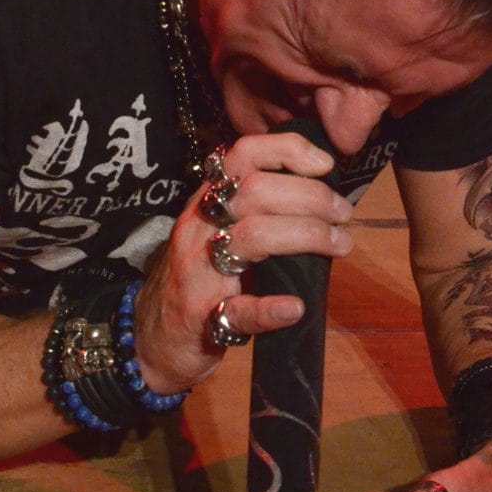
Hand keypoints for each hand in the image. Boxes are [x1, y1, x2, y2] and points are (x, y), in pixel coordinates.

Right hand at [132, 132, 354, 396]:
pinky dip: (270, 309)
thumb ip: (253, 210)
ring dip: (305, 236)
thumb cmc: (196, 279)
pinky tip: (294, 308)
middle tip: (343, 215)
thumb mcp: (214, 232)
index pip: (243, 155)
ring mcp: (198, 272)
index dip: (287, 151)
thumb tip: (320, 194)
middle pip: (256, 191)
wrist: (149, 340)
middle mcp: (199, 227)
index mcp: (206, 203)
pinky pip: (239, 310)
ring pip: (252, 236)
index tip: (325, 165)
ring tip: (339, 245)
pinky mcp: (204, 319)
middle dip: (311, 197)